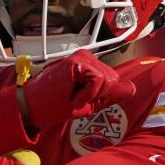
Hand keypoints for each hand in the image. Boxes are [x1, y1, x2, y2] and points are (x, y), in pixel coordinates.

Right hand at [18, 49, 135, 132]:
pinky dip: (87, 93)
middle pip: (113, 80)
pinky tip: (71, 94)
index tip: (78, 99)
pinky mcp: (77, 61)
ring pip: (108, 80)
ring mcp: (82, 57)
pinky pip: (98, 80)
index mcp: (90, 65)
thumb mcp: (88, 103)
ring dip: (90, 95)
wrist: (33, 107)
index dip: (99, 97)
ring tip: (71, 95)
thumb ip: (109, 95)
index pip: (112, 81)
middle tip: (73, 98)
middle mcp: (87, 57)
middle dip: (96, 95)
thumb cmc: (55, 105)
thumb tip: (132, 88)